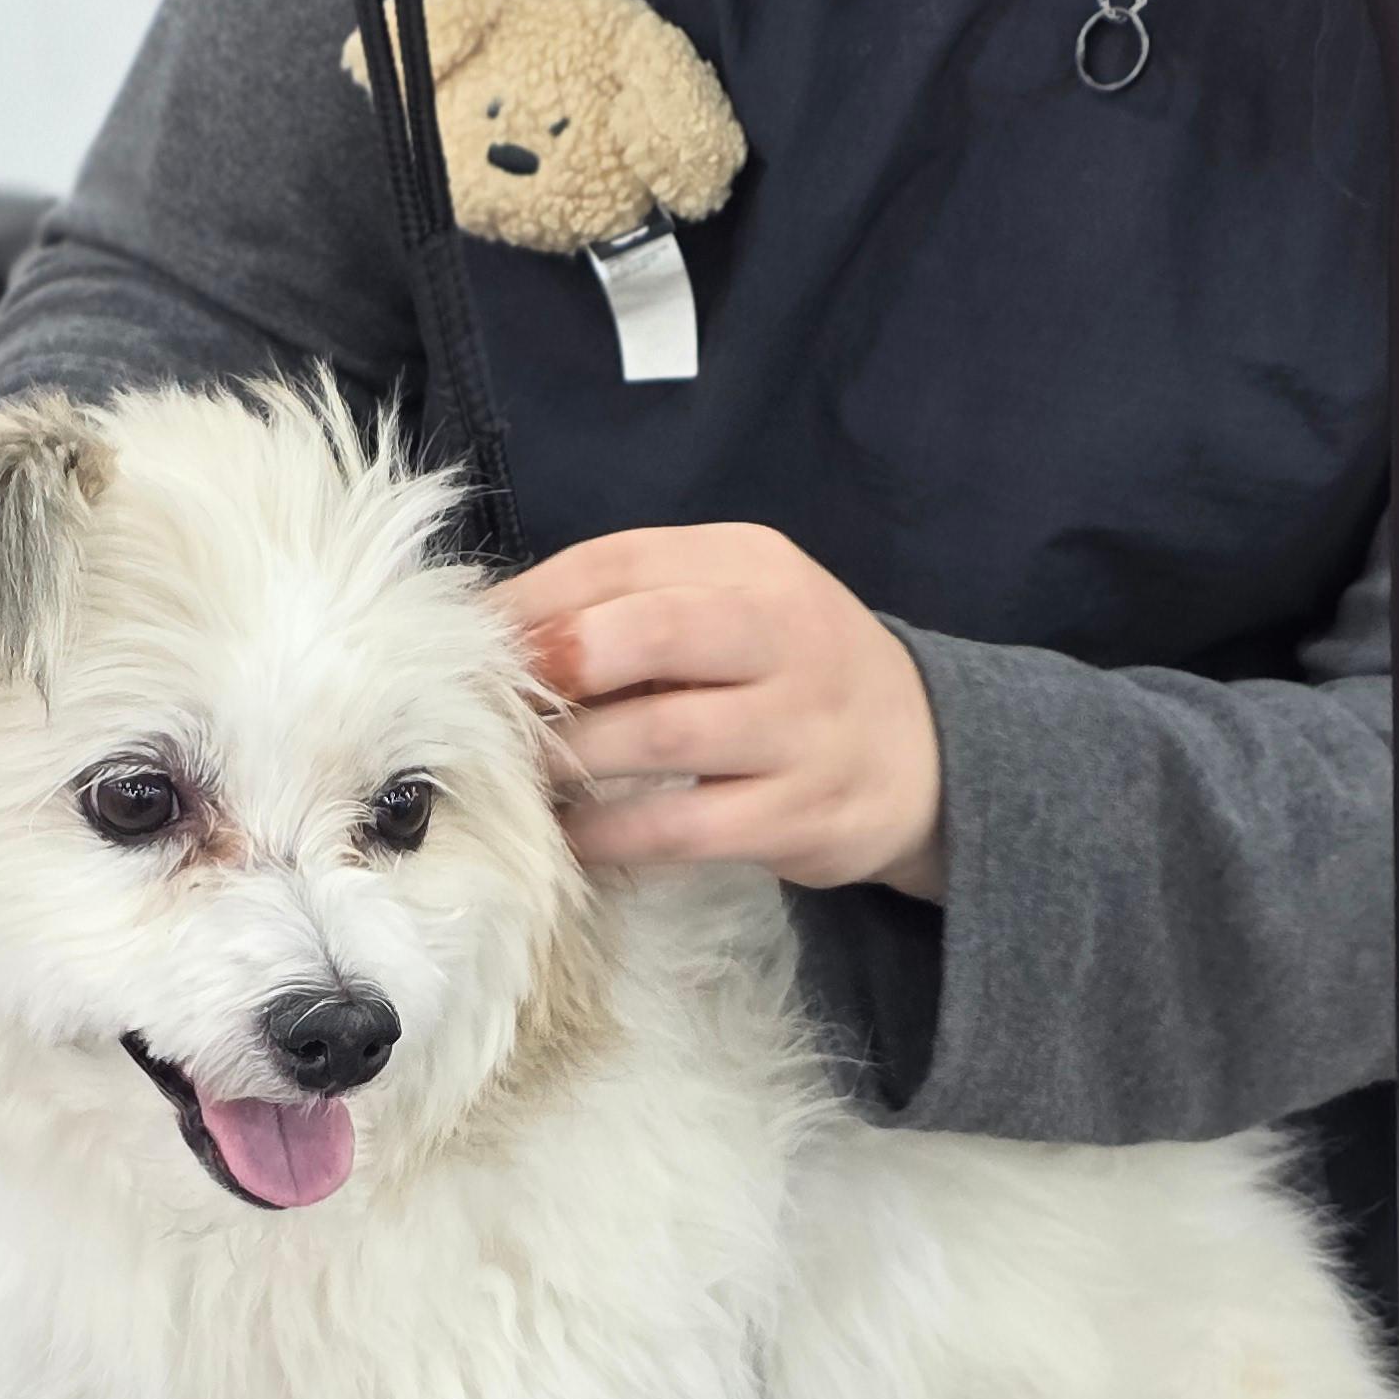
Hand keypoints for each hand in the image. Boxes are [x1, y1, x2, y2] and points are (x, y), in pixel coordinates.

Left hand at [492, 525, 944, 895]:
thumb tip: (499, 631)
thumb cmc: (790, 677)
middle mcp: (783, 633)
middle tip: (499, 706)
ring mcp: (797, 727)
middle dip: (558, 667)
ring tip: (520, 774)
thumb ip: (633, 608)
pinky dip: (609, 835)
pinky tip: (568, 836)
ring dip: (572, 758)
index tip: (474, 644)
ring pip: (658, 735)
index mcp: (753, 564)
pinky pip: (680, 827)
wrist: (925, 755)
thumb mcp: (733, 610)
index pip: (623, 561)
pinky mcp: (797, 814)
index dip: (536, 602)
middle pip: (649, 632)